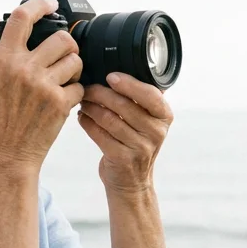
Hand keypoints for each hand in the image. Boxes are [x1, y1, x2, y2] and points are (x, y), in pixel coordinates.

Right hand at [0, 0, 84, 173]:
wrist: (8, 153)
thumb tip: (1, 20)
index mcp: (3, 60)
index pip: (23, 17)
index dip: (40, 4)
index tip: (50, 5)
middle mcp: (24, 69)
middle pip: (62, 38)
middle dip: (66, 44)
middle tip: (62, 55)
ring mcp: (44, 87)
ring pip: (75, 60)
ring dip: (72, 68)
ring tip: (62, 79)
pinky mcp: (61, 104)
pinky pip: (80, 85)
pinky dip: (75, 91)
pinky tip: (63, 99)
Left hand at [76, 73, 173, 192]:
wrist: (131, 182)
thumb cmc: (136, 143)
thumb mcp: (148, 121)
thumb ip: (142, 98)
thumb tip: (124, 65)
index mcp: (165, 117)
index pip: (150, 94)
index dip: (129, 84)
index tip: (110, 76)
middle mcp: (156, 132)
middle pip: (124, 105)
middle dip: (101, 93)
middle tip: (87, 88)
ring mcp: (140, 148)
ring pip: (109, 119)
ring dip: (91, 107)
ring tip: (83, 101)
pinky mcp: (122, 159)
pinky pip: (99, 134)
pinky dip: (87, 123)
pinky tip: (81, 116)